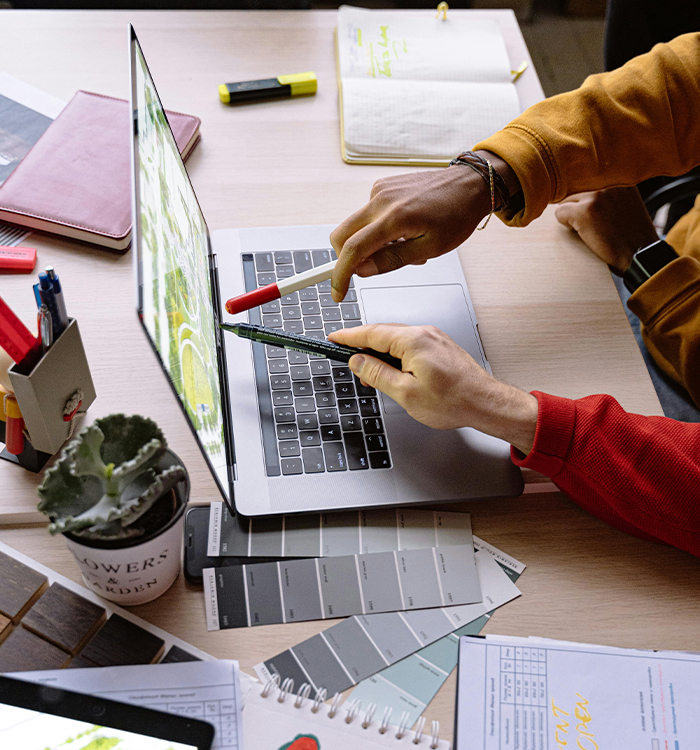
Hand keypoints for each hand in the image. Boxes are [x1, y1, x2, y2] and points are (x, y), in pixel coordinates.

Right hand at [328, 323, 537, 454]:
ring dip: (380, 354)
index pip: (371, 333)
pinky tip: (392, 371)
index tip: (333, 338)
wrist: (485, 403)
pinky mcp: (439, 346)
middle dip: (362, 347)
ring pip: (396, 341)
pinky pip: (409, 345)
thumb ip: (376, 374)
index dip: (348, 336)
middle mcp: (424, 333)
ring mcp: (433, 338)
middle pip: (383, 334)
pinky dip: (395, 356)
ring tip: (369, 374)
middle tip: (346, 360)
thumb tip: (357, 361)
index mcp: (413, 340)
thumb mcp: (405, 393)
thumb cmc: (454, 401)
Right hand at [329, 151, 520, 301]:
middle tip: (373, 267)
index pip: (352, 249)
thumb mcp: (430, 248)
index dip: (340, 275)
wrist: (470, 184)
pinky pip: (367, 214)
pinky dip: (377, 229)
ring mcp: (379, 190)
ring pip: (355, 226)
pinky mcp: (381, 186)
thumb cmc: (457, 214)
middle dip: (348, 257)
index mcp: (394, 217)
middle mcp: (381, 199)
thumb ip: (392, 260)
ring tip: (403, 245)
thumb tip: (362, 270)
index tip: (338, 292)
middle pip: (342, 235)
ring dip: (368, 243)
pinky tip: (403, 230)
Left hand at [554, 187, 658, 272]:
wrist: (640, 254)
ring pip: (565, 200)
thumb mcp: (625, 201)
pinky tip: (586, 233)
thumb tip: (578, 188)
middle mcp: (608, 181)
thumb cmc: (632, 233)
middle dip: (578, 206)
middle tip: (596, 223)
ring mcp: (596, 196)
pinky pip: (559, 213)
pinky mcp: (584, 211)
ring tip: (593, 228)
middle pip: (573, 189)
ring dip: (572, 215)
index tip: (596, 211)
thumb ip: (607, 191)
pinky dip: (567, 225)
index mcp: (619, 176)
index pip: (585, 178)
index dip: (586, 198)